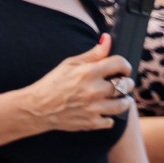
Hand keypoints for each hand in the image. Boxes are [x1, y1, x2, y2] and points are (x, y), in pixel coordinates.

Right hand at [18, 39, 132, 133]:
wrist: (37, 107)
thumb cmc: (54, 83)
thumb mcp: (70, 64)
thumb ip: (93, 54)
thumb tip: (108, 39)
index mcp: (88, 72)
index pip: (120, 63)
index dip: (124, 65)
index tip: (123, 69)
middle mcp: (93, 90)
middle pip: (125, 85)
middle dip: (126, 82)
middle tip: (120, 83)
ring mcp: (94, 108)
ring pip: (123, 104)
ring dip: (123, 100)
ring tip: (117, 97)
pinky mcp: (92, 122)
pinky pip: (111, 121)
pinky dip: (108, 116)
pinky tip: (102, 110)